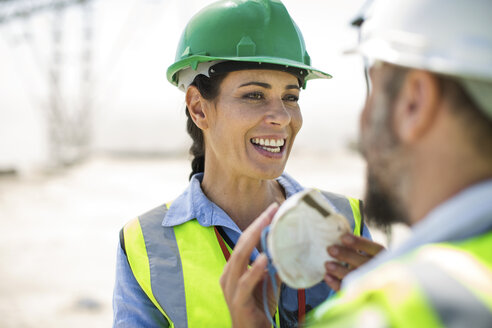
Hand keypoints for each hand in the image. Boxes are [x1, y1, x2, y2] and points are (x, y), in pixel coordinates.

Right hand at [220, 203, 279, 327]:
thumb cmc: (259, 308)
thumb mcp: (269, 282)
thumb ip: (275, 265)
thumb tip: (289, 247)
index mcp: (234, 268)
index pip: (244, 240)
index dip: (257, 224)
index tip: (273, 209)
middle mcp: (228, 274)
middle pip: (241, 244)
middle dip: (256, 225)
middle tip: (272, 211)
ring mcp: (230, 288)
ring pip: (239, 258)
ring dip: (253, 241)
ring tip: (267, 226)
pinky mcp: (237, 301)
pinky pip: (244, 282)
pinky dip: (254, 269)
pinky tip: (264, 258)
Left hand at [324, 233, 383, 290]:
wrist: (377, 285)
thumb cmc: (367, 261)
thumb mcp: (369, 253)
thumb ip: (359, 246)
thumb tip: (340, 235)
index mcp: (384, 257)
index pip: (375, 248)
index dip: (359, 243)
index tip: (342, 237)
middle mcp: (381, 271)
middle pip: (363, 263)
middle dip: (345, 255)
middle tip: (330, 249)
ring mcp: (373, 285)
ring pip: (356, 277)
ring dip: (339, 270)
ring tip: (327, 264)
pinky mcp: (362, 296)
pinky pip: (348, 290)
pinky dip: (336, 283)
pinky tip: (327, 276)